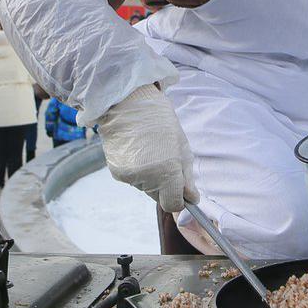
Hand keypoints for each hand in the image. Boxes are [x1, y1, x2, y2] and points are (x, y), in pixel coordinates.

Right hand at [95, 85, 198, 212]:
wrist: (129, 102)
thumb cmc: (160, 120)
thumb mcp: (182, 146)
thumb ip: (187, 177)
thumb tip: (192, 199)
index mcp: (167, 171)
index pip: (173, 204)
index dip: (178, 199)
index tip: (181, 190)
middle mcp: (146, 178)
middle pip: (159, 197)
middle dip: (165, 186)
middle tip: (165, 160)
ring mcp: (129, 176)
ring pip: (145, 188)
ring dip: (151, 177)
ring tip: (150, 151)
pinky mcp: (116, 172)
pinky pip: (133, 180)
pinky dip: (137, 171)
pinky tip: (138, 152)